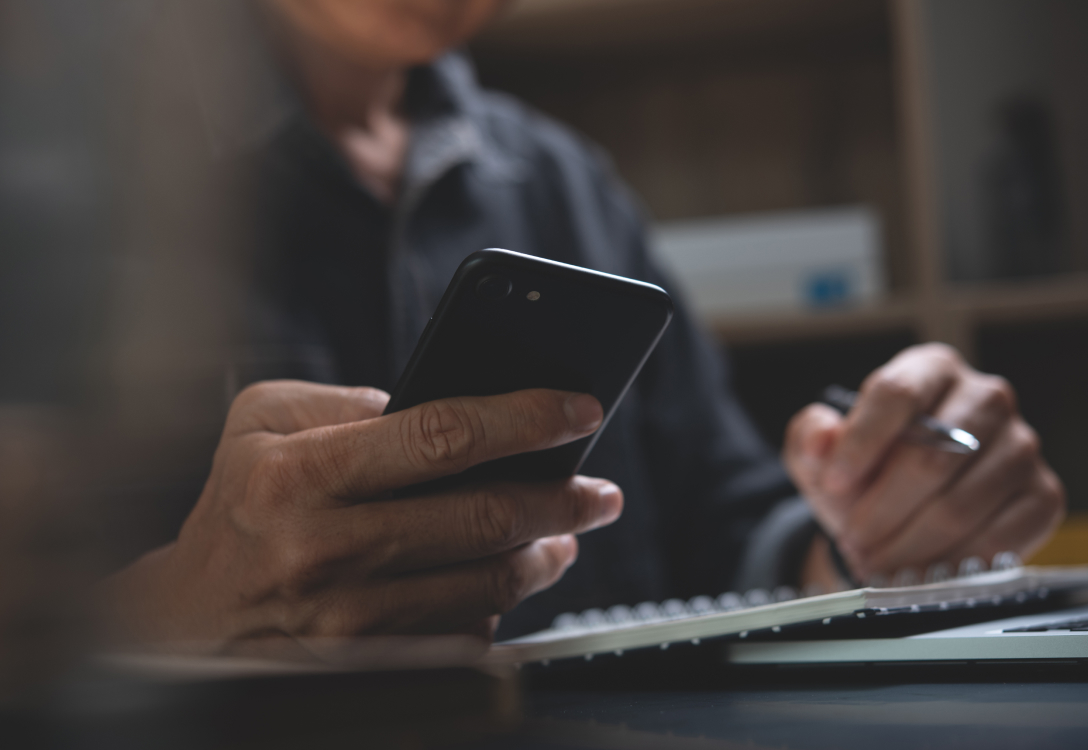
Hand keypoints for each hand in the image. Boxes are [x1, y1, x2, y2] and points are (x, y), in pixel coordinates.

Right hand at [99, 381, 621, 646]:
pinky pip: (463, 633)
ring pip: (486, 581)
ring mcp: (351, 616)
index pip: (442, 435)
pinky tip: (504, 581)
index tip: (579, 408)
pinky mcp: (369, 663)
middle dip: (562, 498)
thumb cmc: (237, 506)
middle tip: (599, 489)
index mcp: (304, 474)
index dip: (524, 419)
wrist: (192, 620)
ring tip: (564, 533)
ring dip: (543, 555)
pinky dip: (498, 604)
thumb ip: (342, 398)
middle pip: (483, 516)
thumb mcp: (260, 422)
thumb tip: (428, 406)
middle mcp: (329, 548)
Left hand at [785, 343, 1063, 583]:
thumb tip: (821, 439)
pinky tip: (919, 572)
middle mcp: (984, 398)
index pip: (897, 394)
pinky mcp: (1040, 495)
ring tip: (876, 561)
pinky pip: (998, 538)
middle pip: (930, 457)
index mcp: (929, 368)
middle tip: (853, 541)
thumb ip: (810, 436)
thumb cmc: (862, 469)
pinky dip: (950, 564)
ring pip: (960, 505)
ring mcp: (1020, 446)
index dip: (861, 442)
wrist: (901, 507)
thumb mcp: (820, 449)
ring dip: (909, 545)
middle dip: (881, 511)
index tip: (833, 483)